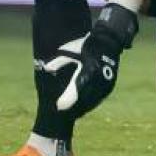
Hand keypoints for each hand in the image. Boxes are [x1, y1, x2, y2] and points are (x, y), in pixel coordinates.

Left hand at [49, 2, 137, 117]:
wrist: (108, 42)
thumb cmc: (86, 45)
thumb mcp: (70, 50)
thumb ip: (58, 61)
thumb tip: (46, 69)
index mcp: (88, 71)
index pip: (76, 90)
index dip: (67, 100)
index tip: (58, 106)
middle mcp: (98, 80)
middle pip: (84, 99)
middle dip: (72, 107)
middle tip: (61, 112)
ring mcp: (105, 85)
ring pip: (92, 101)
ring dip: (81, 108)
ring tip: (70, 113)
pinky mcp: (109, 87)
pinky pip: (98, 99)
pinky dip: (89, 104)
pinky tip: (82, 107)